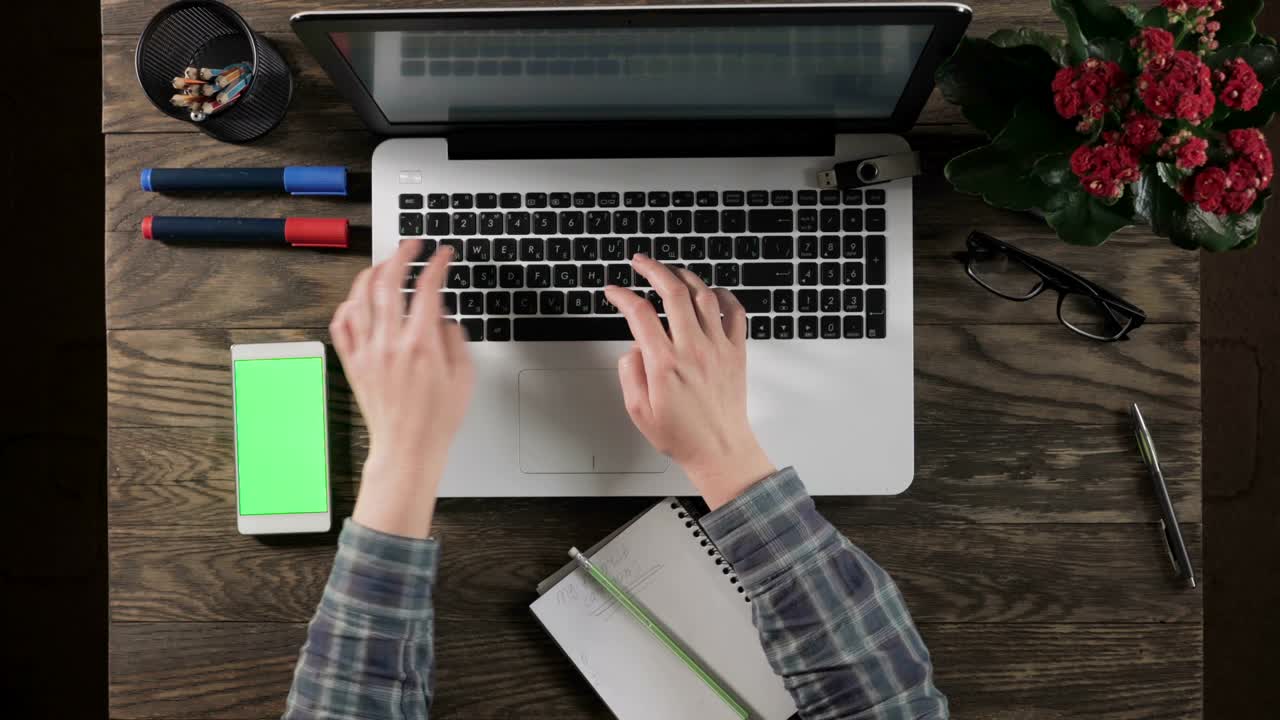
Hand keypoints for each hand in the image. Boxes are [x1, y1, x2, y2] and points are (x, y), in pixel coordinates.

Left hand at [329, 241, 472, 537]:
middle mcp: (390, 343)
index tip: (443, 255)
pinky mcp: (353, 364)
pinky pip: (341, 324)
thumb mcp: (464, 377)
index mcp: (421, 345)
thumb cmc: (437, 419)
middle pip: (389, 282)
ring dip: (372, 273)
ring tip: (384, 265)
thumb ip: (455, 339)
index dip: (437, 264)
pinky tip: (358, 298)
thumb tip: (444, 316)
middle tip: (411, 246)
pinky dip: (348, 304)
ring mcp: (368, 352)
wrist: (408, 449)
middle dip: (401, 254)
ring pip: (360, 297)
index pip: (427, 288)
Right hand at [604, 256, 774, 509]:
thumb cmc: (682, 436)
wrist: (720, 450)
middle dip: (653, 269)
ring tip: (672, 271)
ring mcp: (718, 347)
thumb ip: (631, 373)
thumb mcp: (638, 411)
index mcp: (665, 363)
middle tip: (641, 262)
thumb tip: (634, 347)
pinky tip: (712, 291)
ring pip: (704, 295)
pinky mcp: (737, 351)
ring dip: (685, 276)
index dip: (622, 296)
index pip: (640, 313)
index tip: (614, 291)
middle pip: (673, 291)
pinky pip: (735, 312)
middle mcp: (693, 349)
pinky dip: (724, 295)